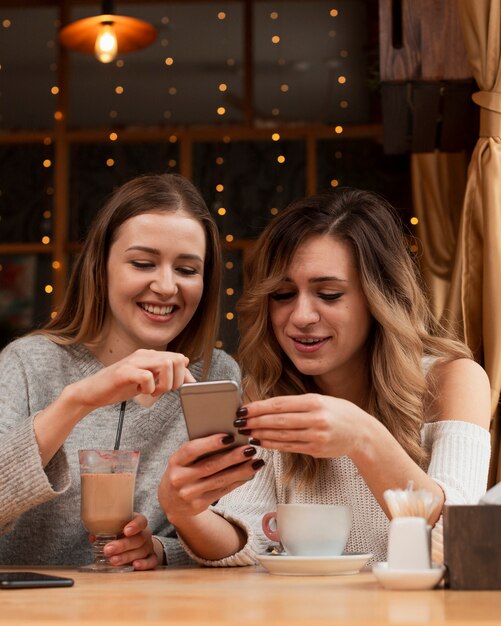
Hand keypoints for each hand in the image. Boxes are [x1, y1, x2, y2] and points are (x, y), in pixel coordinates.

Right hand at [69, 349, 194, 410]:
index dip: (186, 375)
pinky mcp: (123, 372)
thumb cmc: (119, 386)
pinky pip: (147, 376)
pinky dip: (149, 388)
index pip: (179, 358)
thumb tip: (186, 363)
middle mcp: (143, 354)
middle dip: (176, 380)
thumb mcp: (147, 380)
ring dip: (164, 383)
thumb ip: (163, 373)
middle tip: (163, 390)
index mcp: (150, 355)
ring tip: (152, 391)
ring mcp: (133, 362)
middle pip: (176, 359)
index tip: (183, 389)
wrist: (92, 392)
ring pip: (165, 364)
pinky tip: (140, 391)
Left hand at [98, 513, 158, 570]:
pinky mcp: (152, 558)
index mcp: (138, 524)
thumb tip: (93, 537)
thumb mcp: (116, 530)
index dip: (135, 525)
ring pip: (142, 551)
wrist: (139, 545)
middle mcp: (145, 534)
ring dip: (127, 556)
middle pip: (138, 539)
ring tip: (113, 560)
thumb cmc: (123, 535)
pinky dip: (144, 564)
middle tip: (108, 550)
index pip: (141, 521)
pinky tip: (135, 565)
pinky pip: (152, 561)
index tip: (125, 531)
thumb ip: (106, 532)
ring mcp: (149, 547)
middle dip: (122, 545)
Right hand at [158, 434, 264, 525]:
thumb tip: (229, 438)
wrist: (171, 501)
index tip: (230, 436)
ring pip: (219, 480)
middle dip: (233, 457)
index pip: (192, 450)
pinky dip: (237, 482)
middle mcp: (179, 479)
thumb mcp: (183, 459)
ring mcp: (189, 494)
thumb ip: (199, 449)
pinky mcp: (198, 505)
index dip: (210, 443)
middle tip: (250, 448)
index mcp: (175, 461)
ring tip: (256, 462)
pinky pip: (222, 491)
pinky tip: (249, 474)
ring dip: (240, 471)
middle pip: (210, 466)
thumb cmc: (182, 470)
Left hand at [237, 393, 364, 457]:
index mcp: (314, 402)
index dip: (258, 407)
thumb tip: (267, 406)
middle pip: (278, 420)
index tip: (244, 409)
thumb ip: (297, 403)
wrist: (362, 433)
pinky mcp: (315, 449)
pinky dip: (273, 444)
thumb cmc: (339, 413)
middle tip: (239, 422)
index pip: (280, 404)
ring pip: (281, 435)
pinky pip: (289, 447)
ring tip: (247, 432)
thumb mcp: (321, 400)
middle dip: (255, 422)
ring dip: (261, 434)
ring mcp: (316, 436)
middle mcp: (315, 418)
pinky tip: (261, 442)